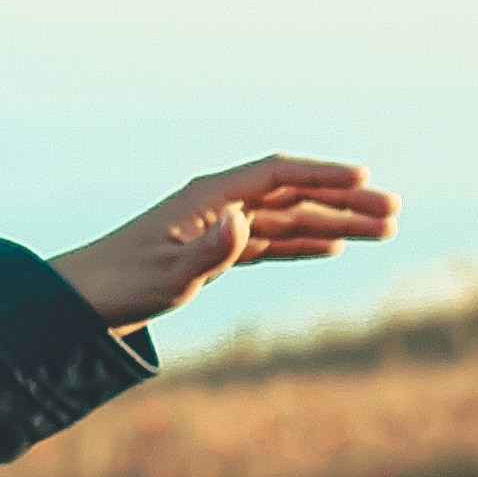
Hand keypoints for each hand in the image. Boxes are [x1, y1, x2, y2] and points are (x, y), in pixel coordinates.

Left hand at [52, 157, 395, 330]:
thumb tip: (244, 221)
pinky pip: (270, 241)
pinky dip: (302, 242)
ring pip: (288, 218)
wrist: (83, 302)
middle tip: (394, 212)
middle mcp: (217, 205)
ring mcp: (217, 227)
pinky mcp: (214, 252)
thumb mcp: (170, 273)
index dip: (323, 174)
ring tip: (383, 232)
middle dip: (344, 200)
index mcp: (209, 197)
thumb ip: (211, 249)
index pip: (278, 174)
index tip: (365, 178)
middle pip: (293, 193)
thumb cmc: (122, 284)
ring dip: (334, 223)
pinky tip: (333, 246)